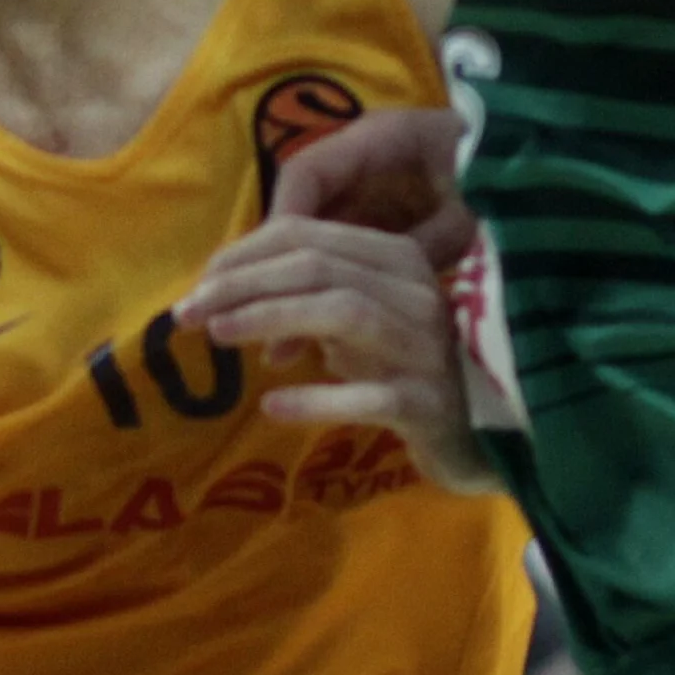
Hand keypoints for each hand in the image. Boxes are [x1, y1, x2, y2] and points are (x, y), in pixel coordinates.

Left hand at [184, 110, 498, 495]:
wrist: (488, 438)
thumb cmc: (409, 372)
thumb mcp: (359, 327)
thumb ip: (308, 303)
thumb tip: (224, 304)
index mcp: (398, 259)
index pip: (309, 235)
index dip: (244, 254)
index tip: (198, 283)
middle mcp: (417, 292)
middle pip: (317, 266)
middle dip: (242, 283)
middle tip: (186, 313)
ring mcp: (430, 348)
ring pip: (341, 312)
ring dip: (269, 318)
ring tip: (217, 336)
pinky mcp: (434, 404)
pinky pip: (371, 395)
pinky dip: (317, 397)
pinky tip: (274, 406)